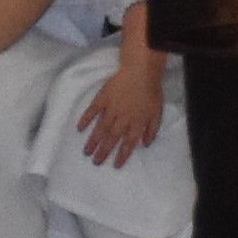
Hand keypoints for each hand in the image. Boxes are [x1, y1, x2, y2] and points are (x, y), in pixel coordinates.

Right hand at [80, 38, 172, 166]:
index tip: (115, 166)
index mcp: (136, 123)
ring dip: (93, 141)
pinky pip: (92, 111)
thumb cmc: (151, 92)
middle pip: (112, 139)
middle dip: (104, 152)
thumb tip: (146, 144)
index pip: (128, 144)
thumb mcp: (157, 112)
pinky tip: (80, 128)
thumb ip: (152, 129)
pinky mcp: (102, 98)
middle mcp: (122, 119)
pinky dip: (86, 119)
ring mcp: (111, 109)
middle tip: (95, 162)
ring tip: (86, 152)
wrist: (141, 72)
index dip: (122, 156)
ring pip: (101, 128)